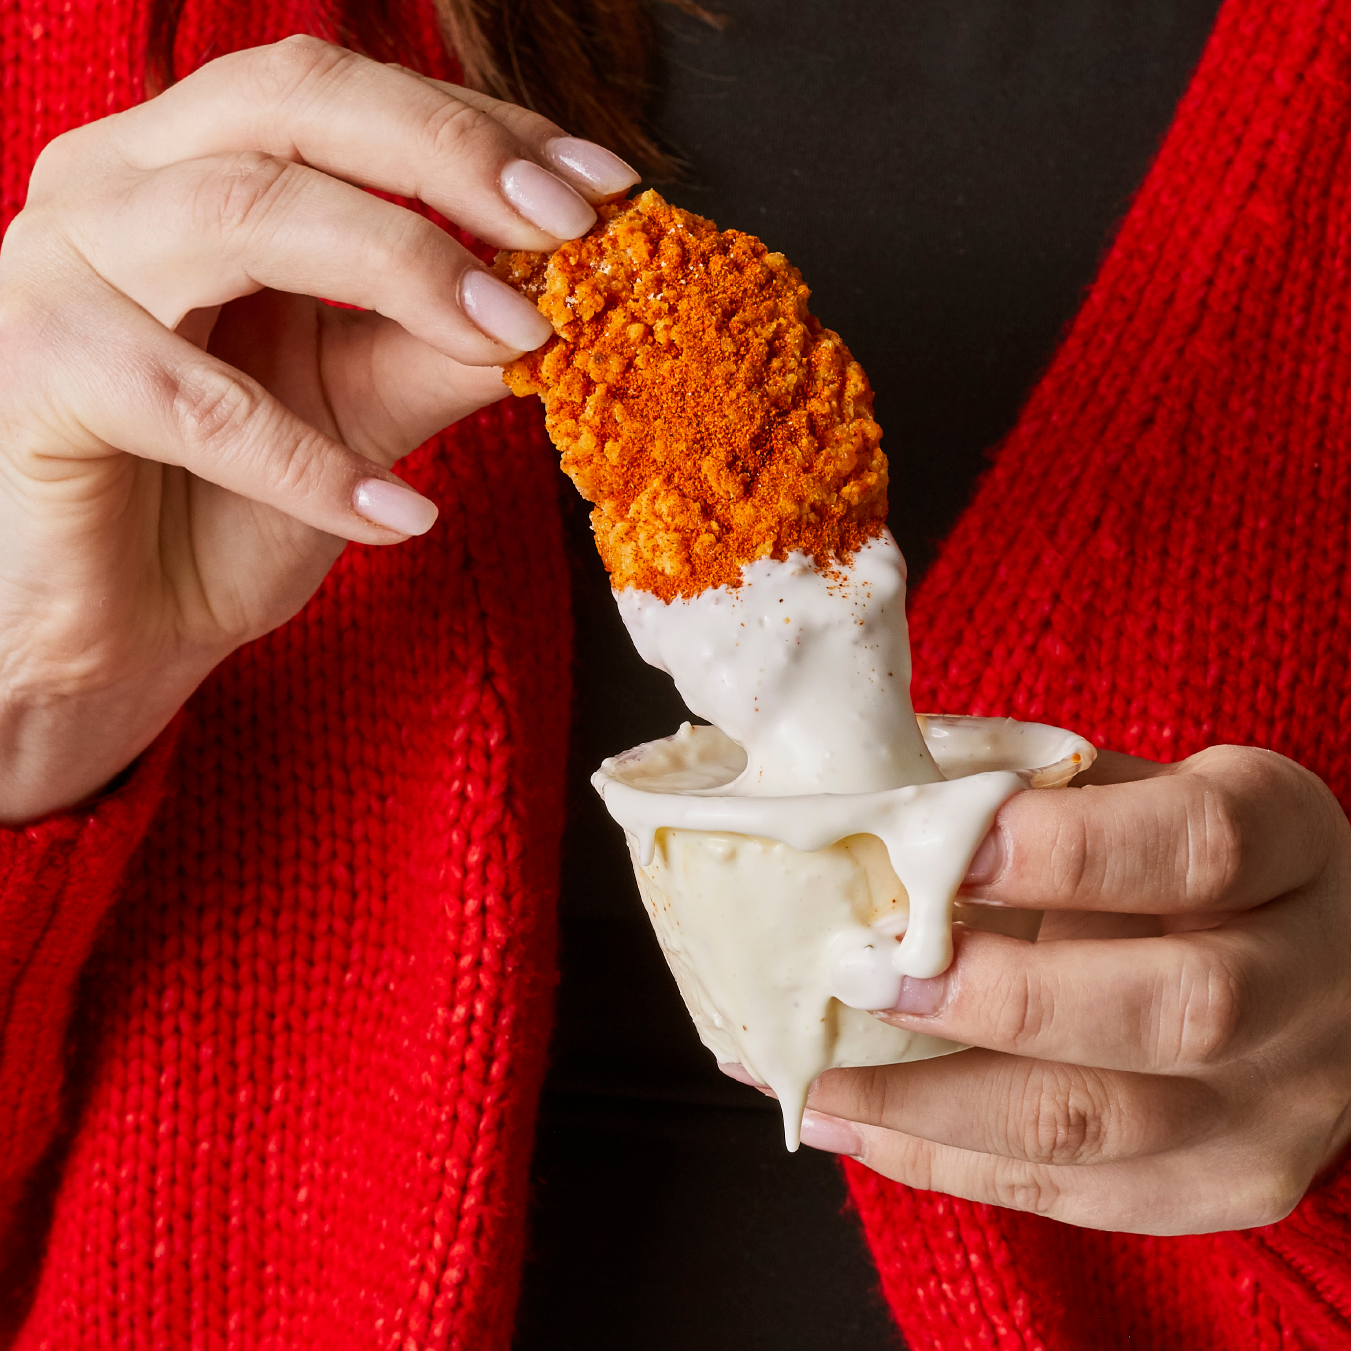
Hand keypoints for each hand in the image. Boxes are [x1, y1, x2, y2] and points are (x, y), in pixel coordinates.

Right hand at [0, 37, 635, 823]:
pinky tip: (405, 514)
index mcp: (194, 166)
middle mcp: (118, 184)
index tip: (601, 183)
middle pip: (292, 105)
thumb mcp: (360, 410)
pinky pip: (195, 404)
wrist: (116, 629)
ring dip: (405, 272)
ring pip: (244, 220)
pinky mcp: (40, 376)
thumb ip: (444, 345)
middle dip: (450, 159)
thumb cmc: (227, 506)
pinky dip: (312, 464)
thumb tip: (570, 301)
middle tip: (568, 227)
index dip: (479, 127)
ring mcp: (61, 268)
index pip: (346, 97)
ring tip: (517, 341)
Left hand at [797, 745, 1350, 1233]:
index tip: (941, 849)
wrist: (1314, 978)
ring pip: (1101, 1125)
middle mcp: (1306, 983)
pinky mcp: (1225, 1186)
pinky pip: (1069, 1194)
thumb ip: (1031, 790)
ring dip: (932, 1104)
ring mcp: (1276, 1103)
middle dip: (995, 997)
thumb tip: (875, 780)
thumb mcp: (1141, 793)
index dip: (1065, 851)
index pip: (1197, 847)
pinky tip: (852, 1119)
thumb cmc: (1183, 862)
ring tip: (816, 1074)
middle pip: (1173, 1007)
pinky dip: (939, 1158)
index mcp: (1287, 844)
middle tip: (858, 973)